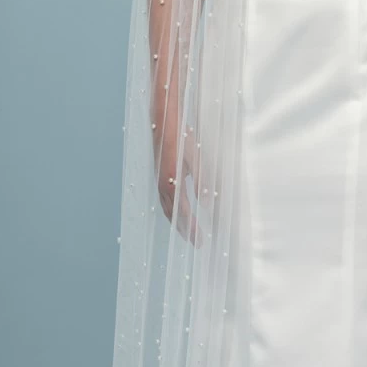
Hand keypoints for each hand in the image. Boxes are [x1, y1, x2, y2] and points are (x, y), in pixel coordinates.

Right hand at [156, 127, 204, 246]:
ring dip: (177, 223)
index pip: (184, 213)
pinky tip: (177, 212)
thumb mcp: (196, 158)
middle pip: (174, 215)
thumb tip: (208, 203)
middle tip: (197, 243)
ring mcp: (159, 182)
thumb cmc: (182, 139)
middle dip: (185, 230)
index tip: (201, 241)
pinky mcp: (159, 177)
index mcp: (172, 183)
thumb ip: (202, 181)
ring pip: (167, 209)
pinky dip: (171, 211)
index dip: (192, 228)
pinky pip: (164, 201)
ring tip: (187, 233)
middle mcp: (163, 186)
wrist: (163, 124)